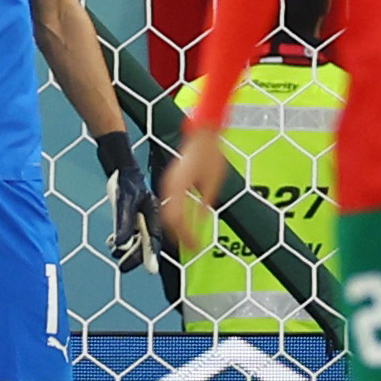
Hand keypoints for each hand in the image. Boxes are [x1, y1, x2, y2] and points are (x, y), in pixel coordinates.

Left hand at [98, 132, 161, 272]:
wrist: (121, 168)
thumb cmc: (125, 182)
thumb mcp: (123, 203)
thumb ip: (122, 224)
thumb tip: (120, 244)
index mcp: (154, 214)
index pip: (155, 240)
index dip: (152, 256)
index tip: (151, 270)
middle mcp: (150, 217)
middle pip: (146, 242)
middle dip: (135, 256)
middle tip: (123, 267)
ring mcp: (141, 216)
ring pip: (137, 239)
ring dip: (127, 249)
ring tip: (115, 255)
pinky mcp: (132, 215)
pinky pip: (130, 232)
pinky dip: (121, 239)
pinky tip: (112, 243)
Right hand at [159, 124, 227, 252]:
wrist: (203, 135)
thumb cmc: (210, 153)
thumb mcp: (214, 183)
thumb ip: (206, 204)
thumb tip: (202, 222)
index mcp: (178, 186)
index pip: (176, 219)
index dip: (185, 236)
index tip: (195, 245)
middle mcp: (169, 185)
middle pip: (168, 219)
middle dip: (179, 235)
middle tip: (191, 245)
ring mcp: (168, 182)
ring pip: (166, 213)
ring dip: (176, 227)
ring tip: (188, 237)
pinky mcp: (170, 181)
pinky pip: (169, 204)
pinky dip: (176, 216)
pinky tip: (185, 222)